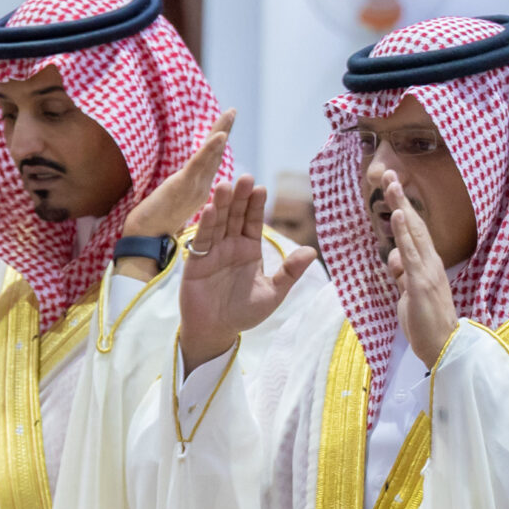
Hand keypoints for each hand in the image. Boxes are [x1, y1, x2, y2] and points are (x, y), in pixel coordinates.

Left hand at [123, 113, 233, 244]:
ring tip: (230, 115)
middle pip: (214, 154)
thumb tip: (175, 184)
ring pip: (210, 156)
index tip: (222, 126)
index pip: (208, 161)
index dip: (216, 144)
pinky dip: (210, 150)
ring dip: (220, 133)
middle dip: (223, 130)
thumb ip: (175, 191)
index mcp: (197, 190)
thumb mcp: (167, 203)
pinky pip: (199, 165)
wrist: (145, 241)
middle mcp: (200, 187)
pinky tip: (219, 136)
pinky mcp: (184, 187)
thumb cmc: (152, 226)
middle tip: (232, 111)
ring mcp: (194, 187)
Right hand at [178, 176, 317, 370]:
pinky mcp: (197, 262)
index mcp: (249, 249)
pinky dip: (206, 225)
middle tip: (245, 177)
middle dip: (239, 197)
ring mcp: (212, 252)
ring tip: (225, 185)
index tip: (261, 187)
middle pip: (235, 216)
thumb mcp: (274, 292)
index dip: (255, 205)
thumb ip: (290, 272)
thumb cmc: (244, 312)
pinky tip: (210, 210)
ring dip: (221, 204)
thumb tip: (312, 251)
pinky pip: (202, 241)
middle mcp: (230, 246)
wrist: (217, 331)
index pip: (253, 221)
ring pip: (218, 223)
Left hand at [378, 170, 459, 368]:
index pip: (413, 233)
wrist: (443, 348)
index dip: (403, 210)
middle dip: (401, 200)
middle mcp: (431, 264)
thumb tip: (393, 256)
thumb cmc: (426, 324)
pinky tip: (398, 216)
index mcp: (428, 266)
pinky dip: (404, 234)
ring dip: (401, 207)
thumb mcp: (408, 294)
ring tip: (391, 185)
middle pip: (414, 226)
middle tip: (390, 175)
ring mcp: (427, 272)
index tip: (393, 188)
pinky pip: (411, 255)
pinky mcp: (421, 284)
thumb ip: (402, 274)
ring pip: (413, 233)